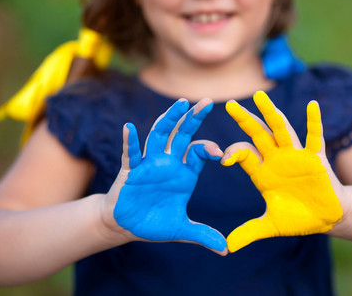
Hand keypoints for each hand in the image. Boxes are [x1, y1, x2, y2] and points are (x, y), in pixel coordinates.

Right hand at [103, 99, 227, 254]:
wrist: (125, 226)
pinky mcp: (131, 171)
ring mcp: (149, 164)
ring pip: (159, 136)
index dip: (209, 149)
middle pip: (182, 135)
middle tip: (207, 102)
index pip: (199, 152)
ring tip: (181, 104)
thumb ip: (202, 235)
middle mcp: (168, 163)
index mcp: (184, 173)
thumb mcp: (181, 229)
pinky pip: (131, 154)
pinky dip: (130, 142)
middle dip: (194, 118)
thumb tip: (225, 250)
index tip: (220, 154)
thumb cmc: (153, 222)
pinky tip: (129, 128)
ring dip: (169, 120)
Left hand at [222, 91, 344, 252]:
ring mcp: (295, 156)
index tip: (223, 158)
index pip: (243, 155)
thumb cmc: (299, 218)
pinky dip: (314, 121)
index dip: (233, 153)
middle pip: (257, 135)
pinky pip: (314, 137)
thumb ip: (249, 232)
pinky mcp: (316, 158)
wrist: (327, 218)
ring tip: (261, 96)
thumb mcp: (271, 225)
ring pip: (281, 130)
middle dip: (244, 121)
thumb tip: (226, 248)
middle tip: (229, 105)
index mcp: (262, 173)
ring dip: (271, 114)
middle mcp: (276, 160)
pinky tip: (312, 105)